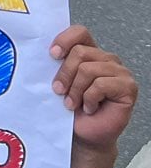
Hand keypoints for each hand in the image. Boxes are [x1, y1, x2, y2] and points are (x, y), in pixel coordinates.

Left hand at [51, 26, 136, 149]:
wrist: (82, 134)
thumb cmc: (70, 108)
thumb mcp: (58, 80)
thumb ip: (56, 63)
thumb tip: (40, 50)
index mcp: (90, 52)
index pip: (80, 32)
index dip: (65, 40)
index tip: (52, 55)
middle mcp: (106, 59)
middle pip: (80, 53)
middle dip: (65, 74)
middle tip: (59, 92)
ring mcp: (120, 72)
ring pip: (88, 69)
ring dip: (76, 90)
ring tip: (73, 103)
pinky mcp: (128, 87)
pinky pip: (100, 85)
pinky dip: (89, 99)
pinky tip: (89, 108)